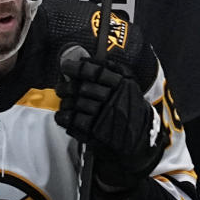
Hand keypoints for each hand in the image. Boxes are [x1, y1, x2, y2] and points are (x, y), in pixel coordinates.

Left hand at [55, 51, 162, 189]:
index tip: (66, 66)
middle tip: (61, 86)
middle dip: (67, 86)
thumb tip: (91, 59)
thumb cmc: (131, 109)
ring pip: (76, 104)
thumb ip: (114, 70)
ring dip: (65, 102)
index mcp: (122, 85)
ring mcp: (103, 117)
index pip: (95, 72)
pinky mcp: (95, 134)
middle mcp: (113, 100)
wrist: (137, 139)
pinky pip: (73, 122)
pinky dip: (64, 117)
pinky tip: (63, 115)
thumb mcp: (129, 85)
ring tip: (64, 101)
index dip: (77, 68)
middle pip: (82, 88)